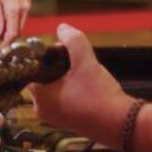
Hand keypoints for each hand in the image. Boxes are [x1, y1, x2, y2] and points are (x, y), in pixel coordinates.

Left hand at [0, 0, 30, 47]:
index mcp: (14, 9)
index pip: (12, 33)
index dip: (6, 43)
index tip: (1, 49)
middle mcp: (23, 8)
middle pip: (18, 31)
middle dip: (10, 39)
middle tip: (0, 43)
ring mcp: (27, 5)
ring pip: (21, 24)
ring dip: (13, 30)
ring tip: (3, 34)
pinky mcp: (28, 1)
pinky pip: (23, 17)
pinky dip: (16, 22)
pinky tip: (8, 22)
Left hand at [30, 24, 133, 147]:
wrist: (120, 123)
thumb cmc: (100, 96)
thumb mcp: (85, 60)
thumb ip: (72, 39)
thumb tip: (62, 28)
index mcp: (40, 97)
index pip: (32, 68)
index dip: (46, 56)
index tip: (62, 52)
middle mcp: (42, 109)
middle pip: (42, 77)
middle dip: (57, 65)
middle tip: (74, 61)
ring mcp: (53, 117)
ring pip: (52, 87)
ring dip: (64, 76)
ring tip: (81, 72)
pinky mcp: (64, 120)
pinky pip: (60, 98)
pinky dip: (68, 88)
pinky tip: (84, 84)